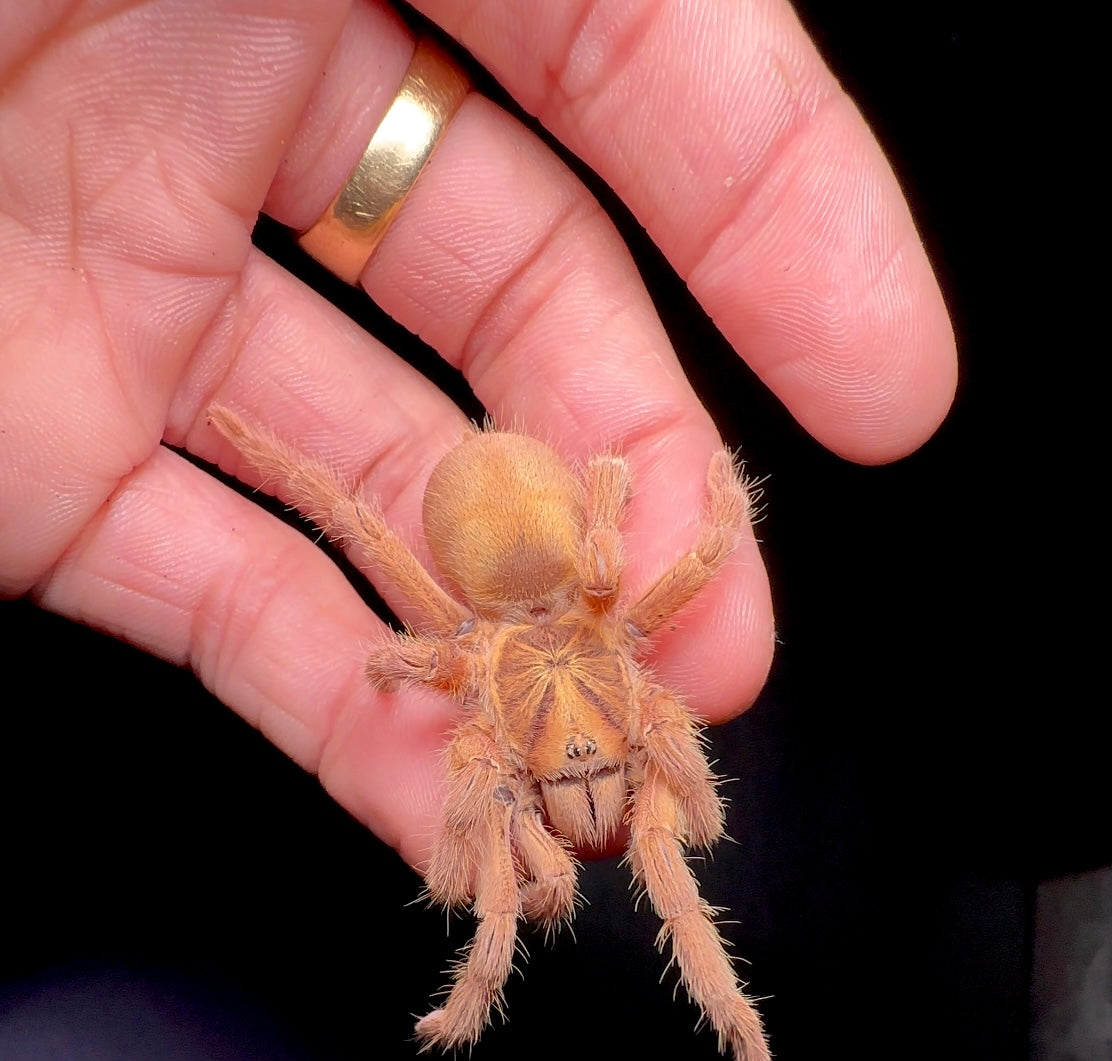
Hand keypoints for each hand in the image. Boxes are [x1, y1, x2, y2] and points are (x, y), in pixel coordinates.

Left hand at [0, 1, 954, 868]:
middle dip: (642, 490)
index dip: (779, 213)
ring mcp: (130, 285)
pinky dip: (336, 712)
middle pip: (522, 309)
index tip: (888, 388)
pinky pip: (225, 594)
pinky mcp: (30, 454)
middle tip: (722, 642)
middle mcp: (237, 89)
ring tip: (605, 758)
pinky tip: (433, 795)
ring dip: (506, 640)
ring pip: (384, 489)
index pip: (626, 54)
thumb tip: (710, 47)